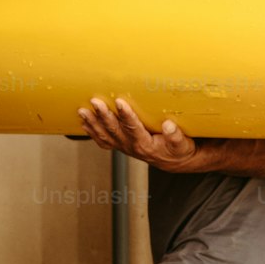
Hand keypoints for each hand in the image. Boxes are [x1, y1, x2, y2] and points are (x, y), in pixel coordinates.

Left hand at [77, 96, 197, 170]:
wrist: (173, 161)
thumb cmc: (178, 149)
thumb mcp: (182, 144)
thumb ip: (175, 136)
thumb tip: (168, 125)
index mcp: (145, 145)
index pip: (133, 128)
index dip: (126, 115)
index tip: (119, 102)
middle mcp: (131, 146)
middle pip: (114, 130)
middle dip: (103, 116)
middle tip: (95, 102)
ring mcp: (123, 146)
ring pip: (104, 135)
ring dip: (92, 123)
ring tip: (82, 111)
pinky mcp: (120, 145)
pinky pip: (102, 140)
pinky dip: (92, 131)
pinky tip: (84, 122)